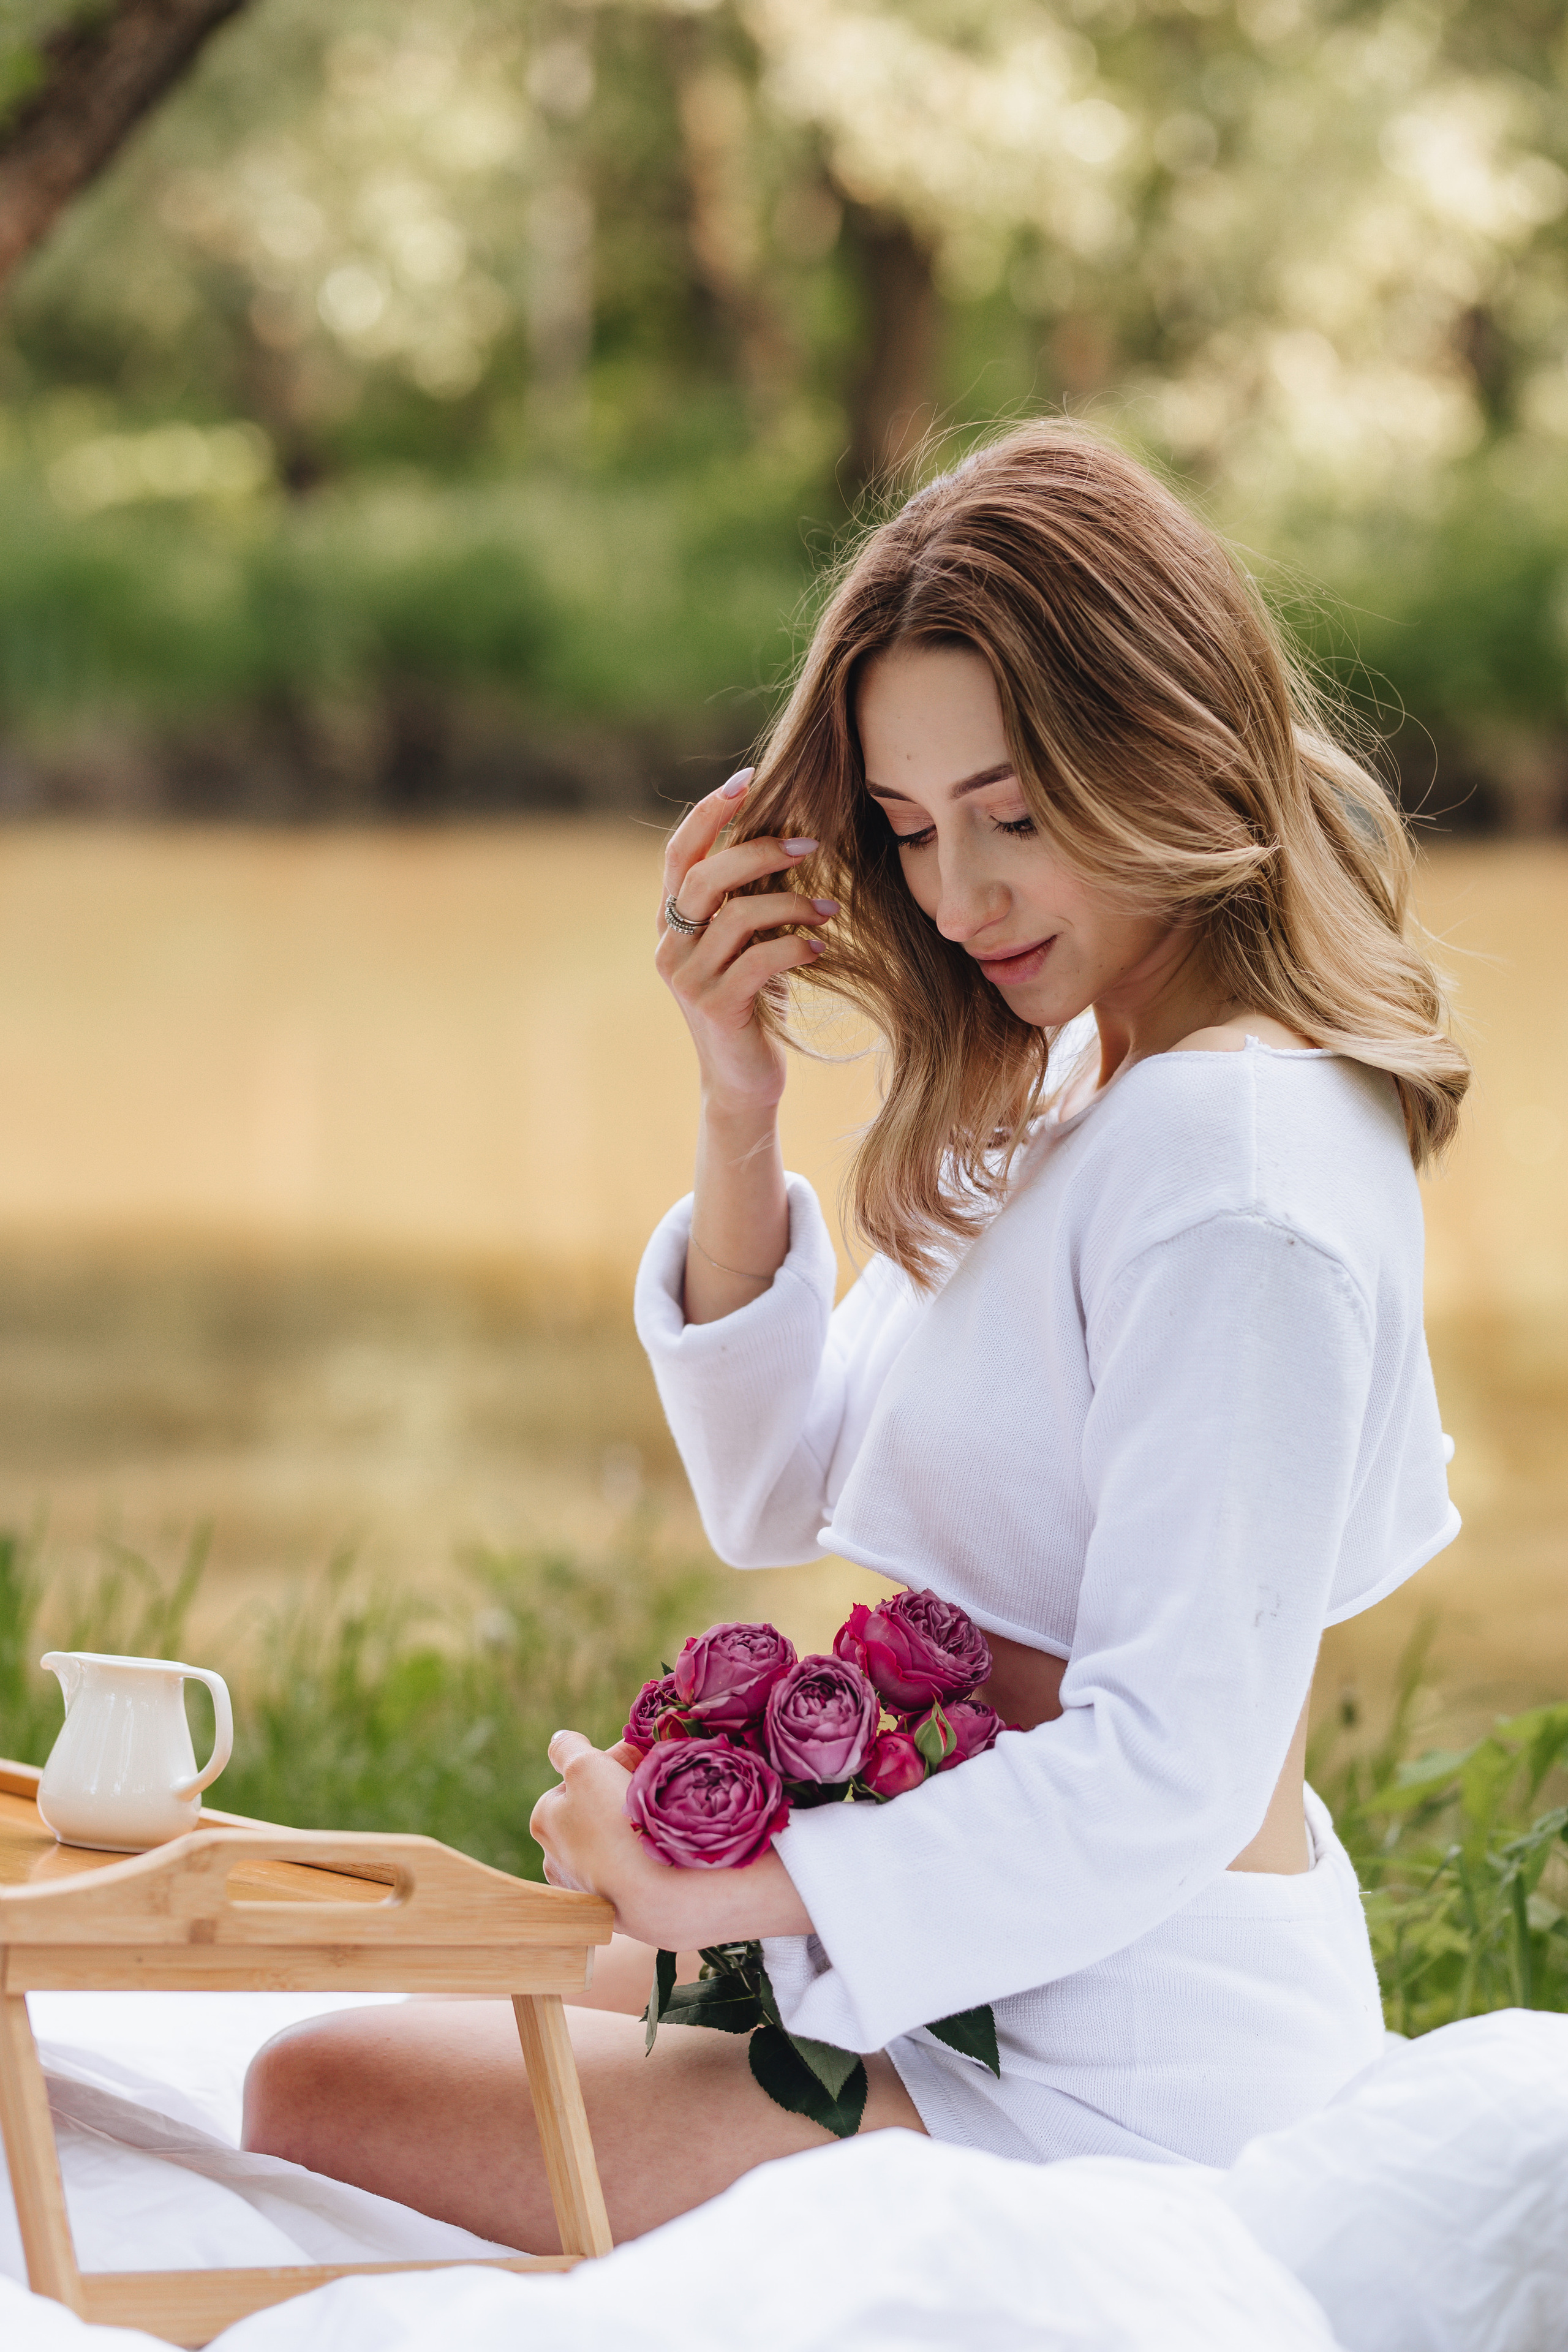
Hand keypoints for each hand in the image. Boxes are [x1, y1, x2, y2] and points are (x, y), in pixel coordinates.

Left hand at [530, 1730, 812, 1947]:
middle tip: (652, 1788)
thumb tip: (560, 1740)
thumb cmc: (618, 1823)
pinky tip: (657, 1852)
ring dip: (629, 1826)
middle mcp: (555, 1857)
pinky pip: (627, 1871)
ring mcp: (583, 1888)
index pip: (579, 1776)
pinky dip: (640, 1857)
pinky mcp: (611, 1909)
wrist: (657, 1894)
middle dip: (618, 1793)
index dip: (611, 1762)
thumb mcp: (587, 1766)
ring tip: (658, 1822)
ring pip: (610, 1840)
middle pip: (593, 1807)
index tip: (639, 1761)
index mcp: (544, 1819)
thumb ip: (567, 1747)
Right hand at [656, 771, 836, 1117]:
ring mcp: (688, 978)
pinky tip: (819, 947)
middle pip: (706, 875)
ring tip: (828, 909)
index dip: (709, 812)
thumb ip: (742, 899)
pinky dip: (795, 946)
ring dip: (791, 904)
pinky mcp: (716, 1007)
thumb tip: (783, 835)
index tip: (749, 780)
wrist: (740, 1078)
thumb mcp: (741, 943)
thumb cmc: (751, 1001)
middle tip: (811, 845)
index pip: (679, 853)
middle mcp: (669, 945)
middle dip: (760, 851)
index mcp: (670, 921)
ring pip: (737, 915)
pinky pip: (759, 959)